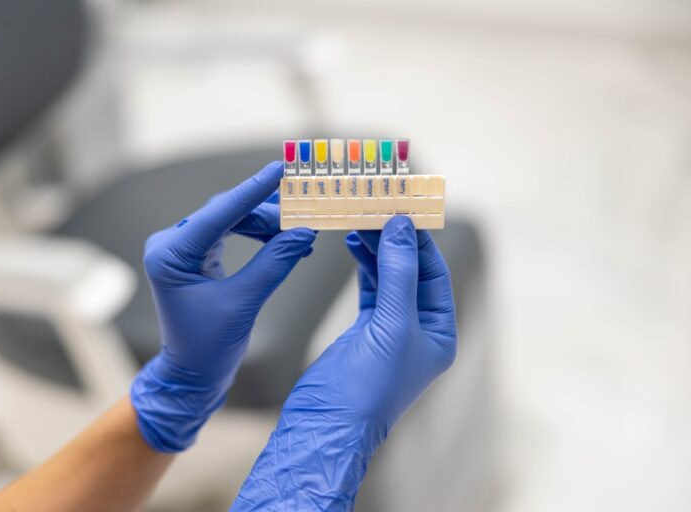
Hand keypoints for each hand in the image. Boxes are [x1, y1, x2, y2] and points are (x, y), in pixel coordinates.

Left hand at [131, 161, 316, 451]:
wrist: (190, 375)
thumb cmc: (208, 347)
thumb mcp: (244, 303)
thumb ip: (274, 263)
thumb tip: (305, 233)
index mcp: (170, 255)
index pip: (218, 214)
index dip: (252, 191)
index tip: (279, 169)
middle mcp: (171, 245)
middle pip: (225, 213)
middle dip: (266, 210)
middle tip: (303, 206)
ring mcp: (181, 249)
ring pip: (230, 220)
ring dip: (265, 223)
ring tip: (298, 230)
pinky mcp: (195, 256)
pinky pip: (230, 233)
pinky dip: (257, 235)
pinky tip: (282, 239)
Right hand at [232, 216, 456, 510]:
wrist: (326, 424)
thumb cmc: (367, 386)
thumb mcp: (391, 324)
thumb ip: (398, 272)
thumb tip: (402, 226)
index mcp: (439, 332)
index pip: (434, 273)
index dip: (419, 240)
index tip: (402, 207)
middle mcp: (419, 329)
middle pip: (410, 271)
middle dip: (395, 240)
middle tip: (377, 207)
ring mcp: (391, 330)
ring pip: (388, 277)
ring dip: (377, 248)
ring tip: (361, 219)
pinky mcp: (364, 331)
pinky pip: (370, 288)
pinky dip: (364, 265)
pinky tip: (354, 243)